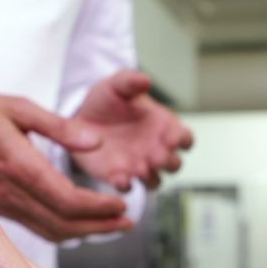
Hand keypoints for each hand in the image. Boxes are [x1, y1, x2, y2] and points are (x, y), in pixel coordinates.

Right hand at [0, 91, 133, 241]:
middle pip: (63, 224)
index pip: (66, 200)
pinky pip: (36, 228)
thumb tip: (96, 142)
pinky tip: (80, 224)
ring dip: (85, 234)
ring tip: (112, 226)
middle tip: (127, 221)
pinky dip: (63, 231)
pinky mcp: (0, 208)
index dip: (98, 208)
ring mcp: (3, 205)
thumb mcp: (20, 107)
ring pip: (50, 232)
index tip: (120, 203)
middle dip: (100, 227)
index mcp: (18, 165)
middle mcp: (11, 192)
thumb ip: (60, 127)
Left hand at [70, 70, 192, 190]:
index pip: (186, 139)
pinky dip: (125, 186)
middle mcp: (155, 149)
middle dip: (169, 162)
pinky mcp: (118, 176)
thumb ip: (131, 81)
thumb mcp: (117, 85)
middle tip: (157, 155)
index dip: (184, 140)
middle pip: (175, 164)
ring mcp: (139, 165)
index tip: (174, 137)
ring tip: (141, 169)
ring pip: (155, 181)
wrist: (80, 116)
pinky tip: (119, 178)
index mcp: (162, 127)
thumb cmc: (107, 100)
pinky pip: (127, 188)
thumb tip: (145, 80)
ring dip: (151, 178)